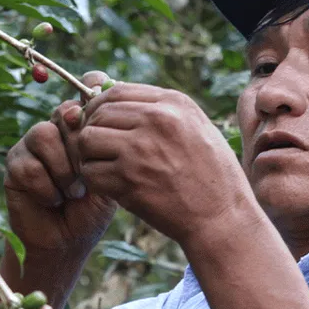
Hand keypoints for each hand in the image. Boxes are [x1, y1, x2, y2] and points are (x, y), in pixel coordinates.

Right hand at [3, 72, 117, 257]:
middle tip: (87, 175)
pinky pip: (29, 165)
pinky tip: (54, 202)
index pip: (85, 89)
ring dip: (63, 169)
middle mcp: (57, 130)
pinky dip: (47, 188)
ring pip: (43, 134)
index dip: (91, 89)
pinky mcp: (15, 164)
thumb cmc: (91, 210)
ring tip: (73, 193)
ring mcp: (33, 145)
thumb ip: (104, 145)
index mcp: (83, 128)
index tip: (102, 103)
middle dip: (79, 145)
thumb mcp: (108, 176)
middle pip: (64, 112)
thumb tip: (96, 111)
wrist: (67, 242)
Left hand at [69, 82, 257, 250]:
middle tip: (97, 149)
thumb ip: (164, 112)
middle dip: (92, 130)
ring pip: (87, 140)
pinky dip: (92, 180)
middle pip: (98, 113)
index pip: (116, 91)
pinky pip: (90, 172)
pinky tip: (108, 185)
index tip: (99, 122)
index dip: (99, 106)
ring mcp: (140, 149)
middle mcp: (156, 120)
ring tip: (103, 167)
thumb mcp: (199, 128)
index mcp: (173, 103)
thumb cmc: (213, 176)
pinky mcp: (128, 180)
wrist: (221, 217)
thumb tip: (122, 100)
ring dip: (88, 155)